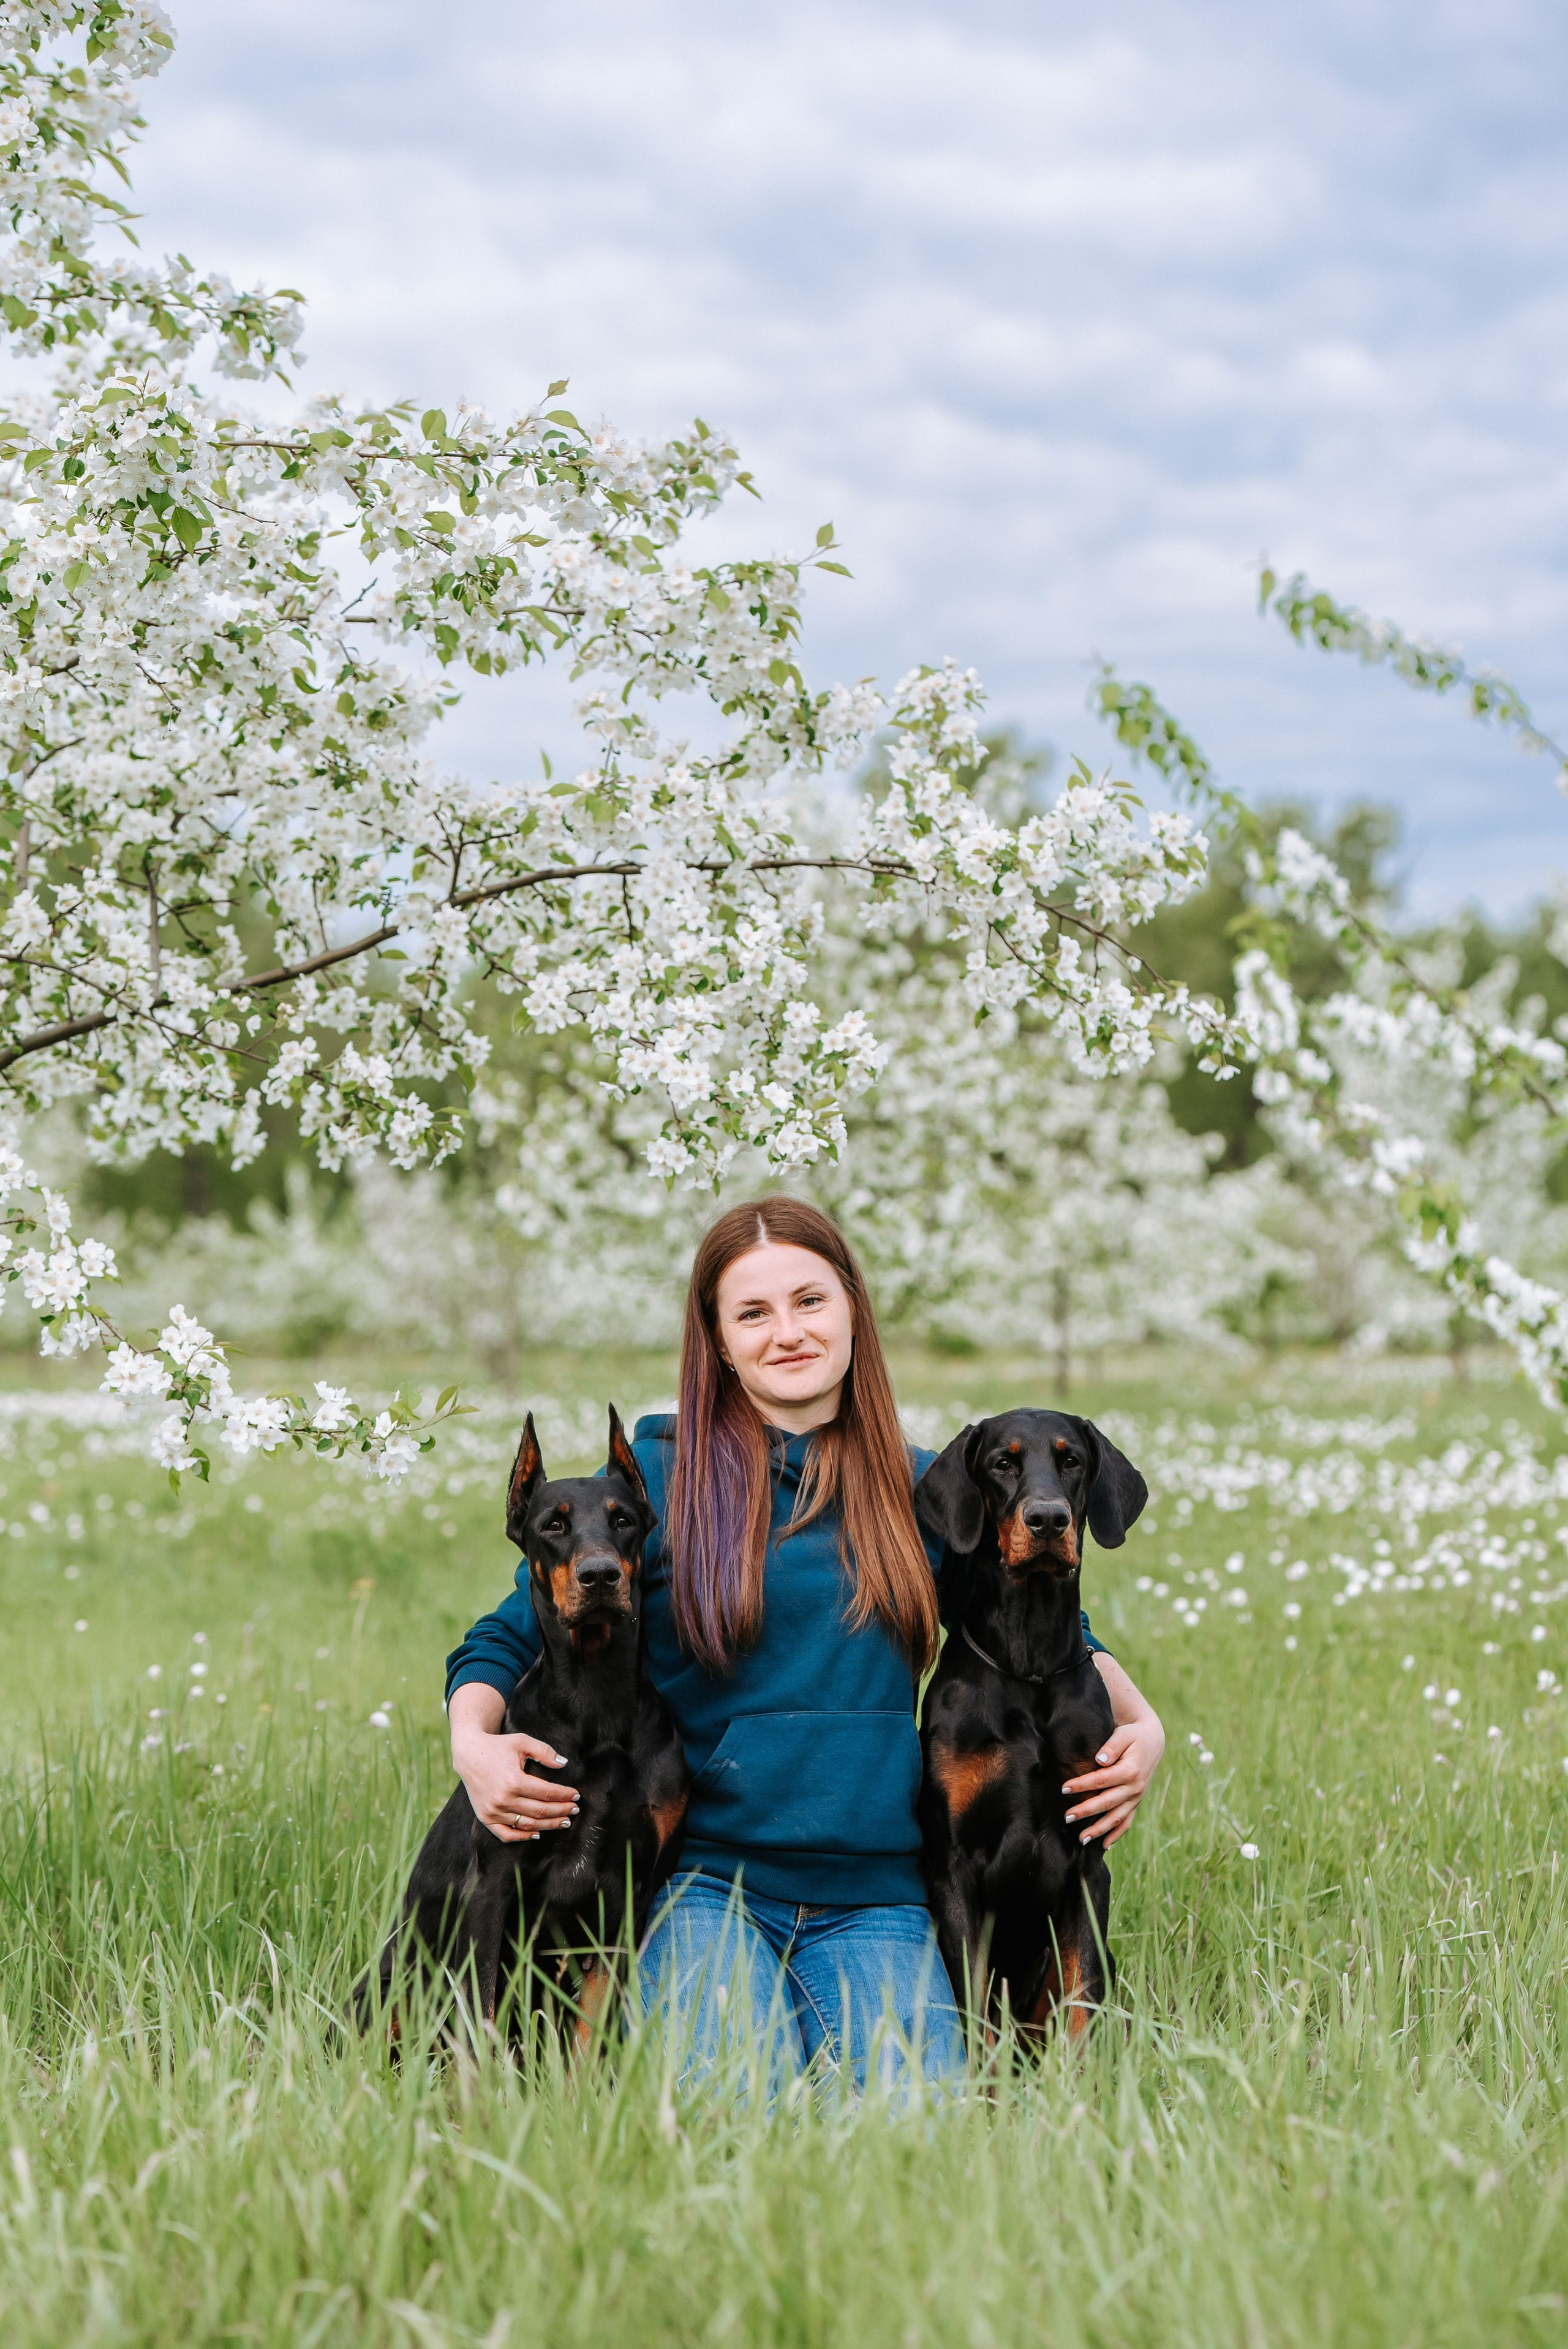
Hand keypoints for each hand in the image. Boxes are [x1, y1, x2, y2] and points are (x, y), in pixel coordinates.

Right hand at [451, 1722, 579, 1842]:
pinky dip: (523, 1837)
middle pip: (541, 1811)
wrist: (468, 1754)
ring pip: (528, 1825)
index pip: (547, 1793)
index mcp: (514, 1780)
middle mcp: (503, 1799)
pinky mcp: (485, 1818)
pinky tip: (537, 1833)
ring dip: (549, 1825)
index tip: (576, 1795)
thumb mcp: (522, 1742)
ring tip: (564, 1822)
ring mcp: (493, 1811)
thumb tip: (564, 1763)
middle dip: (561, 1811)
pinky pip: (506, 1834)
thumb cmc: (497, 1746)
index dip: (564, 1795)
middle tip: (574, 1810)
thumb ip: (544, 1752)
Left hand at [1063, 1711, 1164, 1847]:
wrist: (1153, 1740)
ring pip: (1117, 1818)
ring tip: (1082, 1839)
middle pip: (1107, 1803)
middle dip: (1086, 1811)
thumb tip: (1100, 1759)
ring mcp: (1137, 1797)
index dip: (1082, 1785)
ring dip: (1099, 1830)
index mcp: (1130, 1771)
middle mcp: (1135, 1788)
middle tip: (1067, 1817)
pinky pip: (1127, 1822)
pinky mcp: (1136, 1802)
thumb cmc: (1133, 1736)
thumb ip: (1112, 1746)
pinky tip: (1105, 1846)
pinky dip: (1116, 1834)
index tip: (1064, 1788)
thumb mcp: (1123, 1734)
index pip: (1101, 1780)